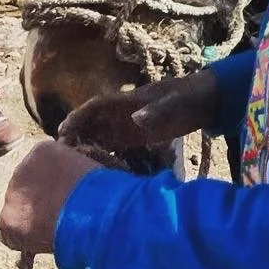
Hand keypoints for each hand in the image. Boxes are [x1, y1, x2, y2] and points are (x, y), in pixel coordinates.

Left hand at [0, 141, 102, 254]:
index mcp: (42, 151)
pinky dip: (24, 237)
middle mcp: (20, 169)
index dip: (54, 180)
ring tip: (54, 225)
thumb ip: (67, 170)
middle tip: (58, 210)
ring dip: (31, 217)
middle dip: (39, 198)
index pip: (41, 165)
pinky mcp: (6, 221)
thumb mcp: (86, 166)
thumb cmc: (97, 187)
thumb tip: (65, 182)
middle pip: (26, 186)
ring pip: (18, 209)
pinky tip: (44, 237)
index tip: (66, 190)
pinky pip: (12, 232)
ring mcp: (11, 195)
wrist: (91, 211)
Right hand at [58, 70, 218, 153]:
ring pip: (100, 135)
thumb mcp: (176, 103)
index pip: (97, 105)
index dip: (78, 116)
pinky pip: (114, 147)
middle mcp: (124, 113)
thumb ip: (158, 111)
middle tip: (61, 156)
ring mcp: (129, 126)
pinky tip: (96, 172)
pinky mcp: (137, 138)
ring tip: (72, 167)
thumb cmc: (190, 97)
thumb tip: (135, 119)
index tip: (62, 131)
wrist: (208, 101)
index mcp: (130, 100)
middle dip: (75, 135)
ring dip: (86, 148)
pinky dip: (103, 156)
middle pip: (92, 122)